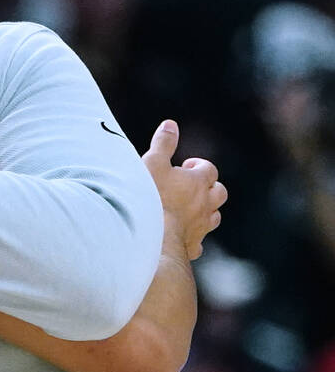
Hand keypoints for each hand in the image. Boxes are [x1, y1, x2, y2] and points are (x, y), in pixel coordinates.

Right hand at [142, 120, 226, 259]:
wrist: (152, 236)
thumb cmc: (151, 197)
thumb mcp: (152, 163)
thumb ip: (163, 144)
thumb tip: (170, 124)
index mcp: (198, 182)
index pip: (209, 169)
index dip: (199, 166)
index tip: (186, 166)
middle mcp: (206, 204)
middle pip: (219, 193)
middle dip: (209, 188)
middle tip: (191, 187)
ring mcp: (201, 226)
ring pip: (214, 217)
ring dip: (206, 211)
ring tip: (188, 209)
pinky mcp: (193, 246)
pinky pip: (199, 240)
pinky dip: (194, 236)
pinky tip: (181, 236)